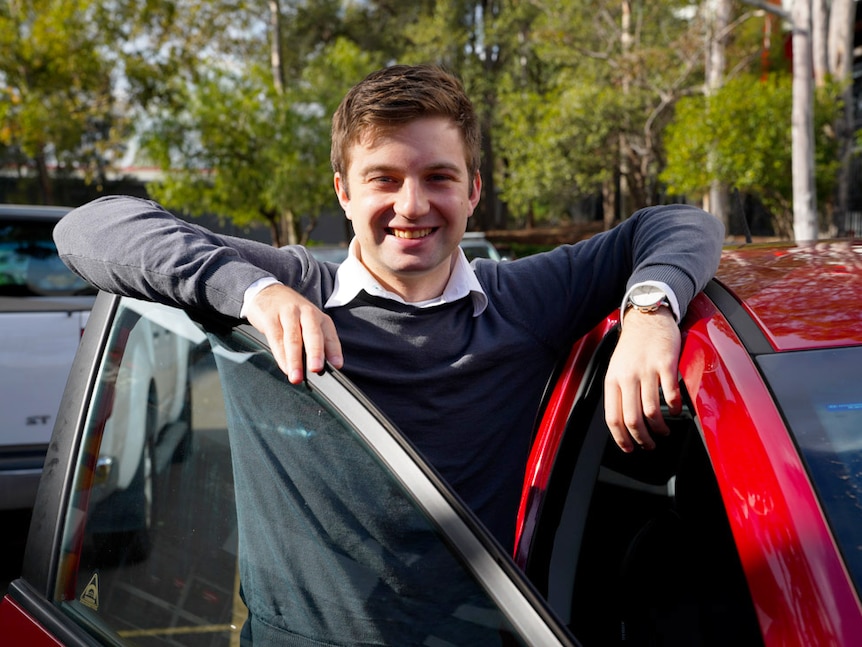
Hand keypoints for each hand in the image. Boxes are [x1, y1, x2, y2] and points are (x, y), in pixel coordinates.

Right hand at [244, 283, 342, 383]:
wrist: (268, 292)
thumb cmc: (292, 314)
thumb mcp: (309, 324)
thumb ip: (317, 343)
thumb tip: (325, 367)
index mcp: (320, 317)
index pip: (330, 336)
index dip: (334, 351)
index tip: (337, 365)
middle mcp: (306, 313)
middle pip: (312, 334)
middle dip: (315, 353)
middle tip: (316, 369)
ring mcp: (288, 314)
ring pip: (293, 339)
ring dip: (295, 360)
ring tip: (296, 377)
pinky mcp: (271, 318)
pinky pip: (276, 338)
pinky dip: (280, 355)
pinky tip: (284, 367)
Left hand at [603, 307, 681, 452]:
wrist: (647, 318)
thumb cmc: (632, 346)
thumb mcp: (616, 368)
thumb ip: (619, 392)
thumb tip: (622, 421)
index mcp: (612, 380)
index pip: (612, 418)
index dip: (621, 438)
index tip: (629, 448)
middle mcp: (627, 376)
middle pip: (633, 419)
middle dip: (642, 439)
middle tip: (650, 445)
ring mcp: (646, 370)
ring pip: (652, 412)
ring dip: (660, 428)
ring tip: (663, 431)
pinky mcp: (666, 364)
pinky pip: (671, 395)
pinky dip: (674, 409)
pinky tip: (674, 411)